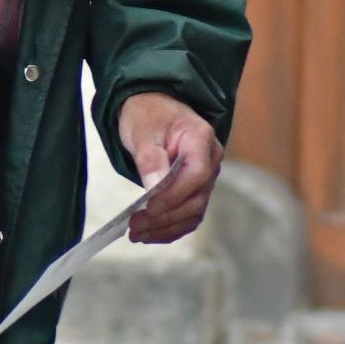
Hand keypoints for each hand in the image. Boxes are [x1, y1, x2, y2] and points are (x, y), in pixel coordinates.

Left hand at [119, 92, 222, 244]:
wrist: (153, 108)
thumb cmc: (148, 115)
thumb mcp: (142, 131)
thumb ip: (150, 159)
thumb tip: (154, 189)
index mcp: (201, 138)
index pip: (196, 174)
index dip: (174, 195)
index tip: (148, 208)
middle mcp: (210, 160)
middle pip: (196, 199)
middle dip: (165, 217)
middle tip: (135, 226)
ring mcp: (206, 177)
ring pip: (193, 212)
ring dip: (166, 228)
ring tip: (137, 235)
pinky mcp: (196, 190)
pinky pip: (188, 215)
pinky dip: (170, 228)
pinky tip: (149, 234)